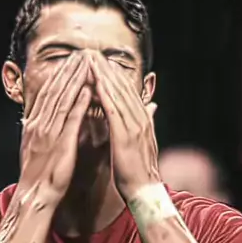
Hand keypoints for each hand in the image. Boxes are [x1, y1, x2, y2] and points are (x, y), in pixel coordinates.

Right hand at [18, 53, 91, 204]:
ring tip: (86, 63)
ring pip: (62, 100)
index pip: (48, 94)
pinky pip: (70, 119)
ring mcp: (49, 132)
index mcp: (35, 124)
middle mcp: (40, 124)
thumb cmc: (39, 175)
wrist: (35, 195)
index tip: (71, 60)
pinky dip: (78, 103)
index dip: (60, 75)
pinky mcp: (60, 143)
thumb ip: (39, 130)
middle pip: (55, 90)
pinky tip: (87, 90)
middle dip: (68, 70)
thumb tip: (39, 118)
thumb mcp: (35, 147)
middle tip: (82, 53)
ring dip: (74, 79)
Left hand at [90, 53, 159, 199]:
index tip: (101, 60)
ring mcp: (134, 125)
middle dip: (106, 68)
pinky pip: (113, 109)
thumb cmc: (139, 171)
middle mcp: (140, 118)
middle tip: (91, 51)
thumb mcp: (143, 142)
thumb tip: (151, 106)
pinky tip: (94, 80)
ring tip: (90, 58)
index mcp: (142, 119)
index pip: (128, 90)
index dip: (114, 74)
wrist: (145, 191)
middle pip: (122, 86)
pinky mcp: (125, 134)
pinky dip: (104, 93)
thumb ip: (146, 121)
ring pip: (118, 93)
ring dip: (103, 74)